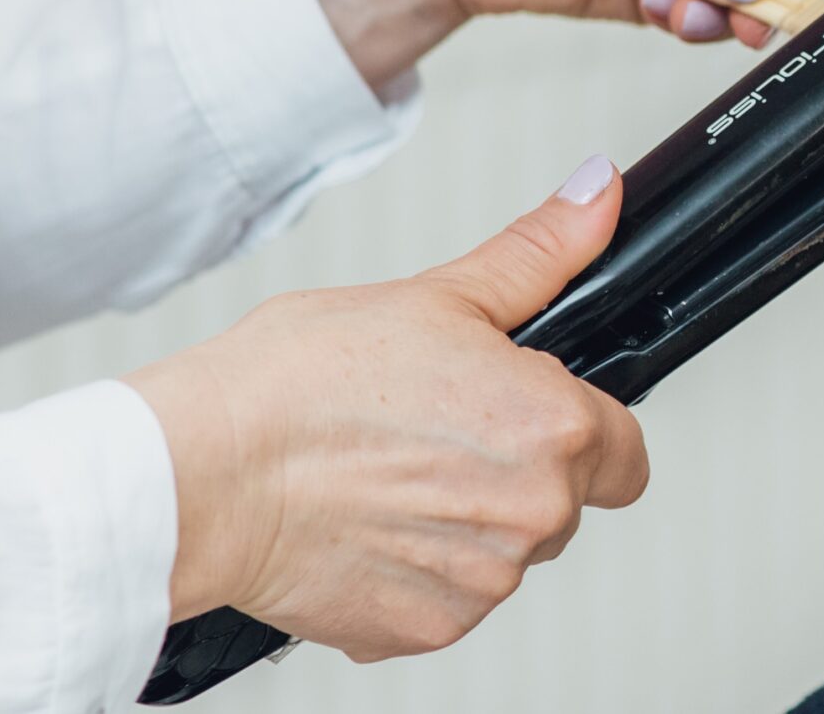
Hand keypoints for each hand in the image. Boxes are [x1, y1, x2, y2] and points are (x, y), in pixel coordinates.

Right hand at [125, 156, 648, 660]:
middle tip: (433, 435)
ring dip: (463, 525)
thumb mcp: (438, 295)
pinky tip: (362, 525)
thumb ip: (539, 254)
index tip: (524, 417)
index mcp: (555, 429)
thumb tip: (597, 196)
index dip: (579, 429)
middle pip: (562, 502)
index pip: (623, 451)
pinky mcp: (425, 629)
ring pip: (503, 553)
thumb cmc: (301, 384)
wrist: (200, 472)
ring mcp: (481, 583)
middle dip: (514, 473)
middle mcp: (534, 514)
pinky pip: (445, 601)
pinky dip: (412, 572)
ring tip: (386, 475)